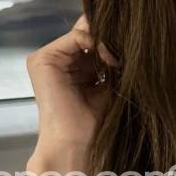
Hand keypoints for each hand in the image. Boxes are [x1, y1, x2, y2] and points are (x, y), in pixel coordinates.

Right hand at [26, 14, 119, 153]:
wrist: (79, 144)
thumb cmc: (97, 123)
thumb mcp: (112, 83)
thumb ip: (113, 58)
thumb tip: (130, 34)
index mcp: (74, 67)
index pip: (96, 39)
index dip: (114, 40)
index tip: (134, 53)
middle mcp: (59, 61)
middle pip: (90, 32)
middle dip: (111, 38)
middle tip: (129, 50)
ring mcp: (49, 59)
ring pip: (85, 31)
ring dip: (107, 41)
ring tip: (119, 60)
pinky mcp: (42, 59)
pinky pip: (77, 36)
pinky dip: (98, 42)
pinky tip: (110, 59)